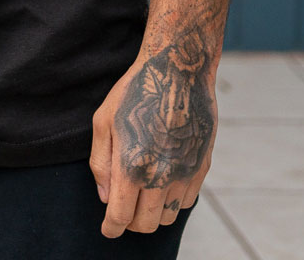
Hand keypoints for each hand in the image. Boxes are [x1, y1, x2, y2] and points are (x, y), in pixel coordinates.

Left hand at [89, 34, 218, 235]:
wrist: (179, 72)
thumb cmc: (134, 93)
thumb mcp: (103, 122)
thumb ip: (100, 164)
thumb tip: (105, 198)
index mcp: (132, 167)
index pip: (121, 216)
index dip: (111, 229)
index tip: (107, 231)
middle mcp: (162, 177)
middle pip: (145, 224)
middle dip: (130, 223)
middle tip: (122, 211)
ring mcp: (185, 175)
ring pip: (168, 218)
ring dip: (153, 215)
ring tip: (141, 197)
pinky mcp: (202, 168)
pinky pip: (187, 203)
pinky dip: (173, 202)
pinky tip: (162, 185)